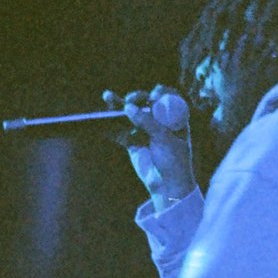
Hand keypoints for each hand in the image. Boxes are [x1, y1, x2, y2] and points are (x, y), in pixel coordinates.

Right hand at [105, 86, 195, 209]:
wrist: (167, 185)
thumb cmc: (174, 161)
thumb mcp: (165, 140)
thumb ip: (148, 122)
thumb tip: (128, 108)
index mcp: (175, 119)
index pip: (168, 98)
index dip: (160, 93)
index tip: (153, 95)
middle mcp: (160, 122)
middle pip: (146, 102)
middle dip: (136, 98)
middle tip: (130, 100)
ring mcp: (145, 131)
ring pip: (131, 115)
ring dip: (118, 106)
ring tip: (108, 96)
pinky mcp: (133, 141)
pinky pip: (120, 131)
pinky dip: (111, 126)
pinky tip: (102, 122)